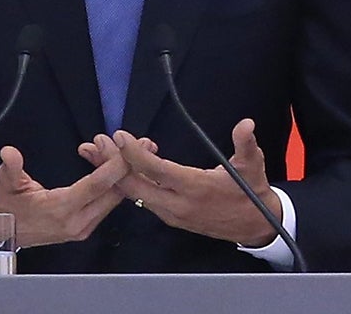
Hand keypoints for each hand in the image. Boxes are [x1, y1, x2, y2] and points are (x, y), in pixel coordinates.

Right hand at [0, 142, 127, 248]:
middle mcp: (77, 222)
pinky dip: (113, 182)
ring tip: (135, 148)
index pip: (97, 186)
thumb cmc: (5, 206)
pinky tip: (114, 163)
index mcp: (60, 209)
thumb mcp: (3, 184)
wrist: (0, 233)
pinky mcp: (84, 227)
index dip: (114, 164)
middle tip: (142, 142)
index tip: (126, 145)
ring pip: (113, 198)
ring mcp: (82, 227)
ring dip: (122, 173)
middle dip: (128, 165)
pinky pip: (107, 203)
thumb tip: (9, 153)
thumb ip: (10, 168)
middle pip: (113, 192)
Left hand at [86, 120, 282, 246]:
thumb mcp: (253, 166)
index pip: (156, 170)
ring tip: (95, 154)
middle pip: (135, 185)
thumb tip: (246, 124)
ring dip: (115, 173)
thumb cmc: (251, 192)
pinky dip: (128, 182)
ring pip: (135, 194)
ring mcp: (172, 214)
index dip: (134, 154)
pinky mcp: (171, 217)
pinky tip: (118, 168)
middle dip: (112, 164)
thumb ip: (246, 144)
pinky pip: (143, 199)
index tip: (118, 136)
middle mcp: (178, 204)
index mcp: (194, 188)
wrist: (255, 226)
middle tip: (95, 143)